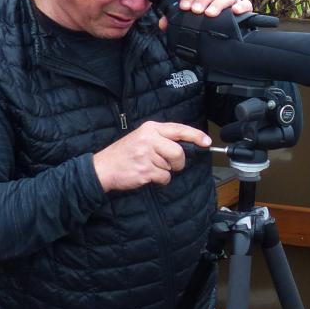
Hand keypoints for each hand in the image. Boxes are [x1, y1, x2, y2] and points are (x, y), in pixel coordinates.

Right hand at [93, 121, 210, 192]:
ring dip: (165, 171)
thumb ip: (162, 138)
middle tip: (171, 164)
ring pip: (171, 166)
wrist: (102, 168)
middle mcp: (149, 139)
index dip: (195, 136)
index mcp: (150, 128)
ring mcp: (146, 155)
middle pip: (178, 151)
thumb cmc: (124, 153)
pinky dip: (160, 180)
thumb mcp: (142, 137)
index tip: (206, 142)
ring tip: (149, 167)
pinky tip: (147, 175)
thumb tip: (187, 144)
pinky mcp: (145, 171)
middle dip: (179, 162)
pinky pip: (164, 177)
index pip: (179, 129)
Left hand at [158, 0, 251, 31]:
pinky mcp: (242, 8)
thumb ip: (175, 21)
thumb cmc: (205, 22)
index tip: (184, 8)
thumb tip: (163, 24)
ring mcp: (231, 0)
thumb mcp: (190, 21)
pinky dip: (242, 6)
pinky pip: (245, 4)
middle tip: (196, 11)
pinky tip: (236, 11)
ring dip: (217, 3)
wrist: (225, 31)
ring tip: (210, 13)